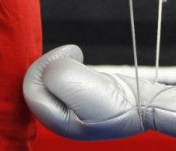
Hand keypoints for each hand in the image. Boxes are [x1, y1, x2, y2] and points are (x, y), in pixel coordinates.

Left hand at [23, 45, 175, 140]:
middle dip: (52, 62)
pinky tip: (81, 61)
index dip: (44, 65)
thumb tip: (51, 64)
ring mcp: (69, 105)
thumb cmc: (113, 103)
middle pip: (38, 81)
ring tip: (78, 57)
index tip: (68, 56)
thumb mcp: (78, 87)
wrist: (144, 105)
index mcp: (53, 120)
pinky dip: (70, 65)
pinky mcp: (81, 94)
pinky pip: (63, 75)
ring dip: (61, 62)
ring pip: (50, 77)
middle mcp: (58, 115)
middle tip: (73, 55)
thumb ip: (55, 73)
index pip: (30, 87)